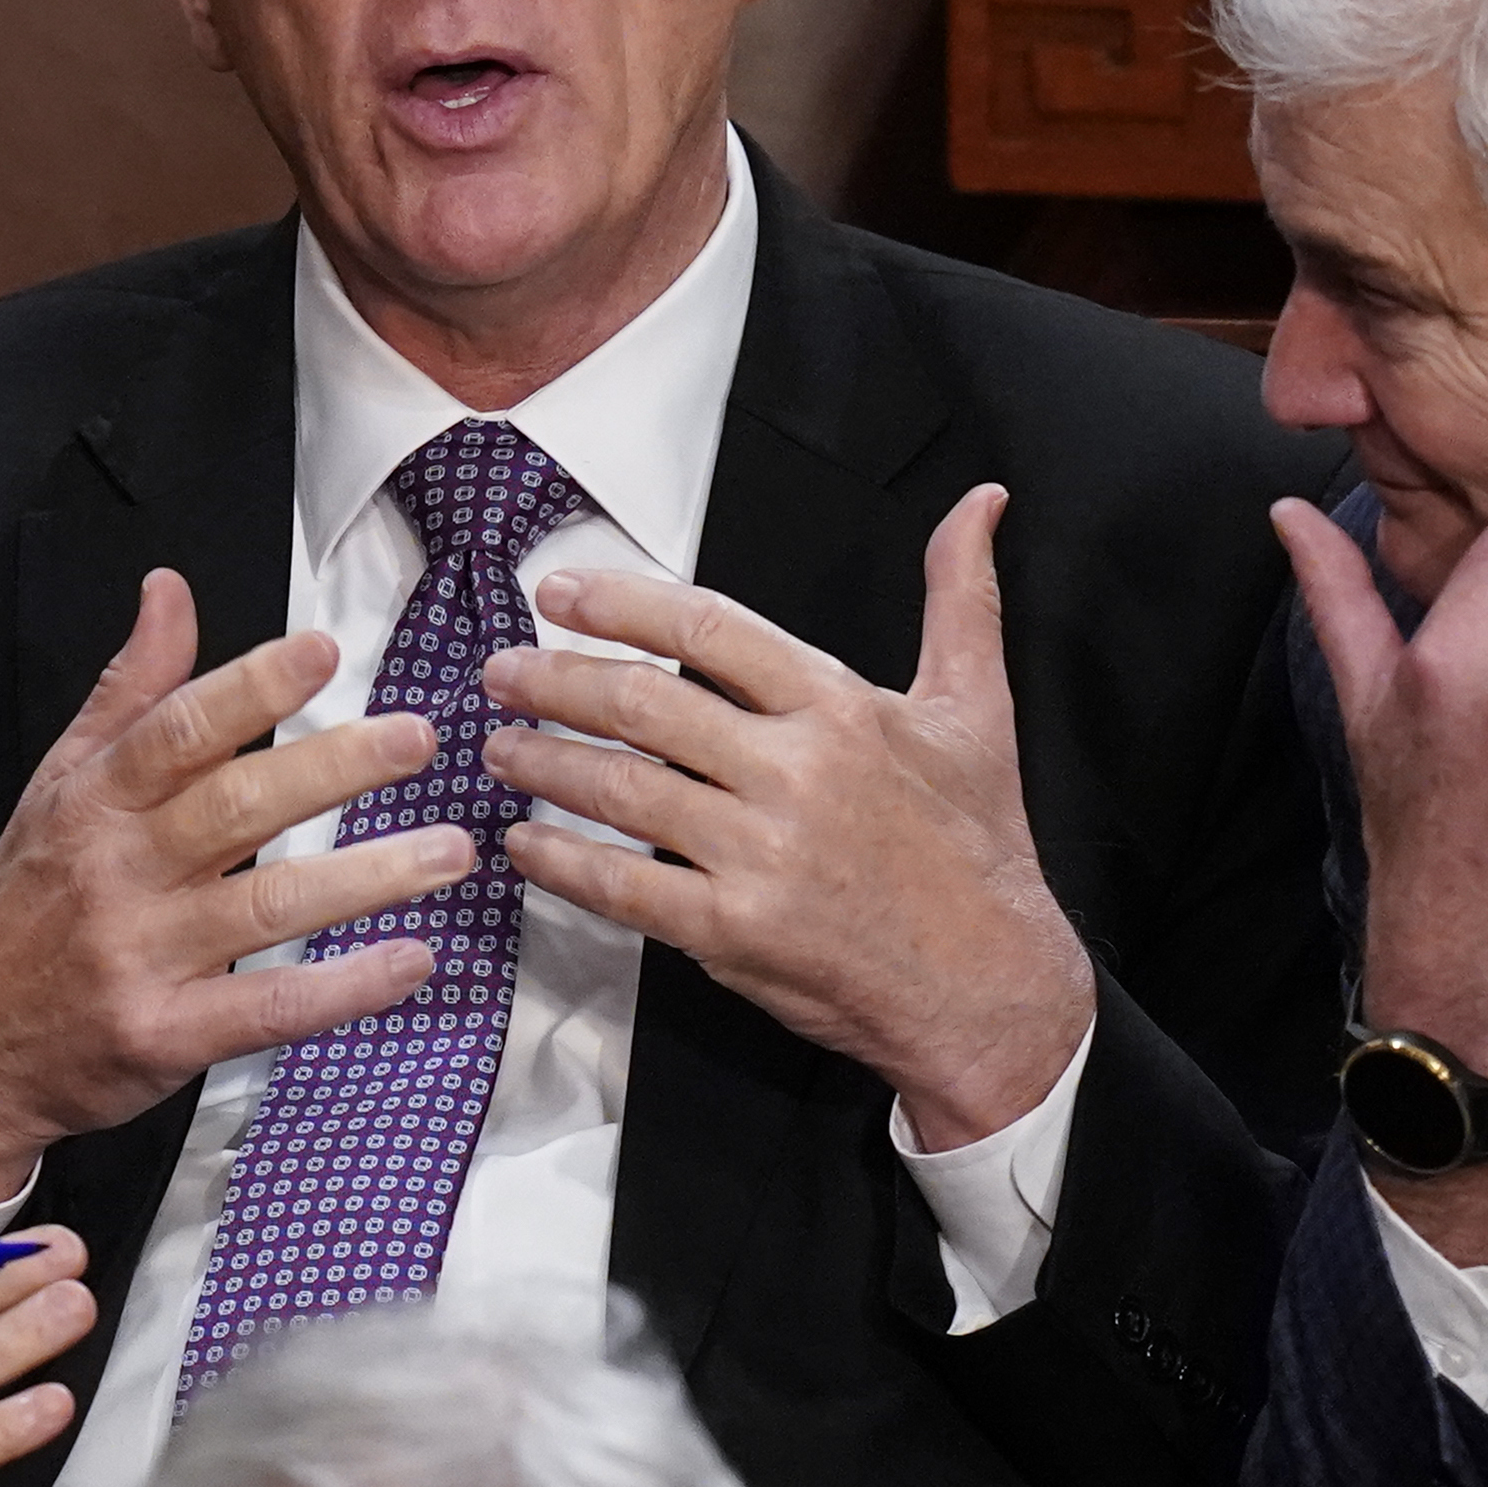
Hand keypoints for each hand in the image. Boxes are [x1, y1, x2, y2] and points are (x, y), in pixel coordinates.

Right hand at [0, 569, 475, 1180]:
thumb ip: (129, 692)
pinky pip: (268, 1008)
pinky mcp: (162, 1035)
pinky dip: (345, 989)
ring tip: (450, 852)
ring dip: (367, 878)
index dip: (251, 686)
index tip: (323, 650)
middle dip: (332, 770)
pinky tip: (411, 962)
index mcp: (94, 801)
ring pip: (267, 907)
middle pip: (234, 808)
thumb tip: (170, 590)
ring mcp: (139, 958)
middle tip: (417, 740)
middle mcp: (116, 872)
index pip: (177, 730)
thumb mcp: (58, 786)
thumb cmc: (26, 904)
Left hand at [478, 486, 1092, 1149]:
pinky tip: (526, 843)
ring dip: (544, 763)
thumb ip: (963, 598)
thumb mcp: (979, 709)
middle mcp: (795, 773)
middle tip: (502, 671)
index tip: (560, 593)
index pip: (709, 631)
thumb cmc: (976, 847)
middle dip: (555, 681)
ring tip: (497, 748)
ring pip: (621, 790)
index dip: (623, 605)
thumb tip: (981, 503)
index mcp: (840, 709)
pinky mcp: (734, 929)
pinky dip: (563, 862)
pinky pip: (623, 886)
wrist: (990, 983)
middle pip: (643, 706)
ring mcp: (760, 854)